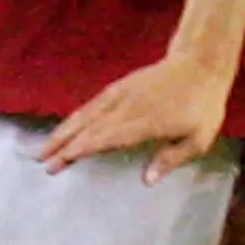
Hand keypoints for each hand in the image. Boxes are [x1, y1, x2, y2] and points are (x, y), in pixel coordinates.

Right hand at [41, 50, 234, 179]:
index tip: (61, 161)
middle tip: (42, 161)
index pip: (106, 137)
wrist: (199, 64)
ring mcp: (122, 95)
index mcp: (144, 122)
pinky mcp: (120, 87)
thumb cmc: (202, 106)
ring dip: (63, 131)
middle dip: (64, 145)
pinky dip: (77, 117)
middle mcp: (127, 107)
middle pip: (89, 127)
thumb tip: (147, 180)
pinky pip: (93, 104)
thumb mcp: (198, 138)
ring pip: (86, 114)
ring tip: (45, 147)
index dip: (82, 149)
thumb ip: (171, 159)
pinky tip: (67, 127)